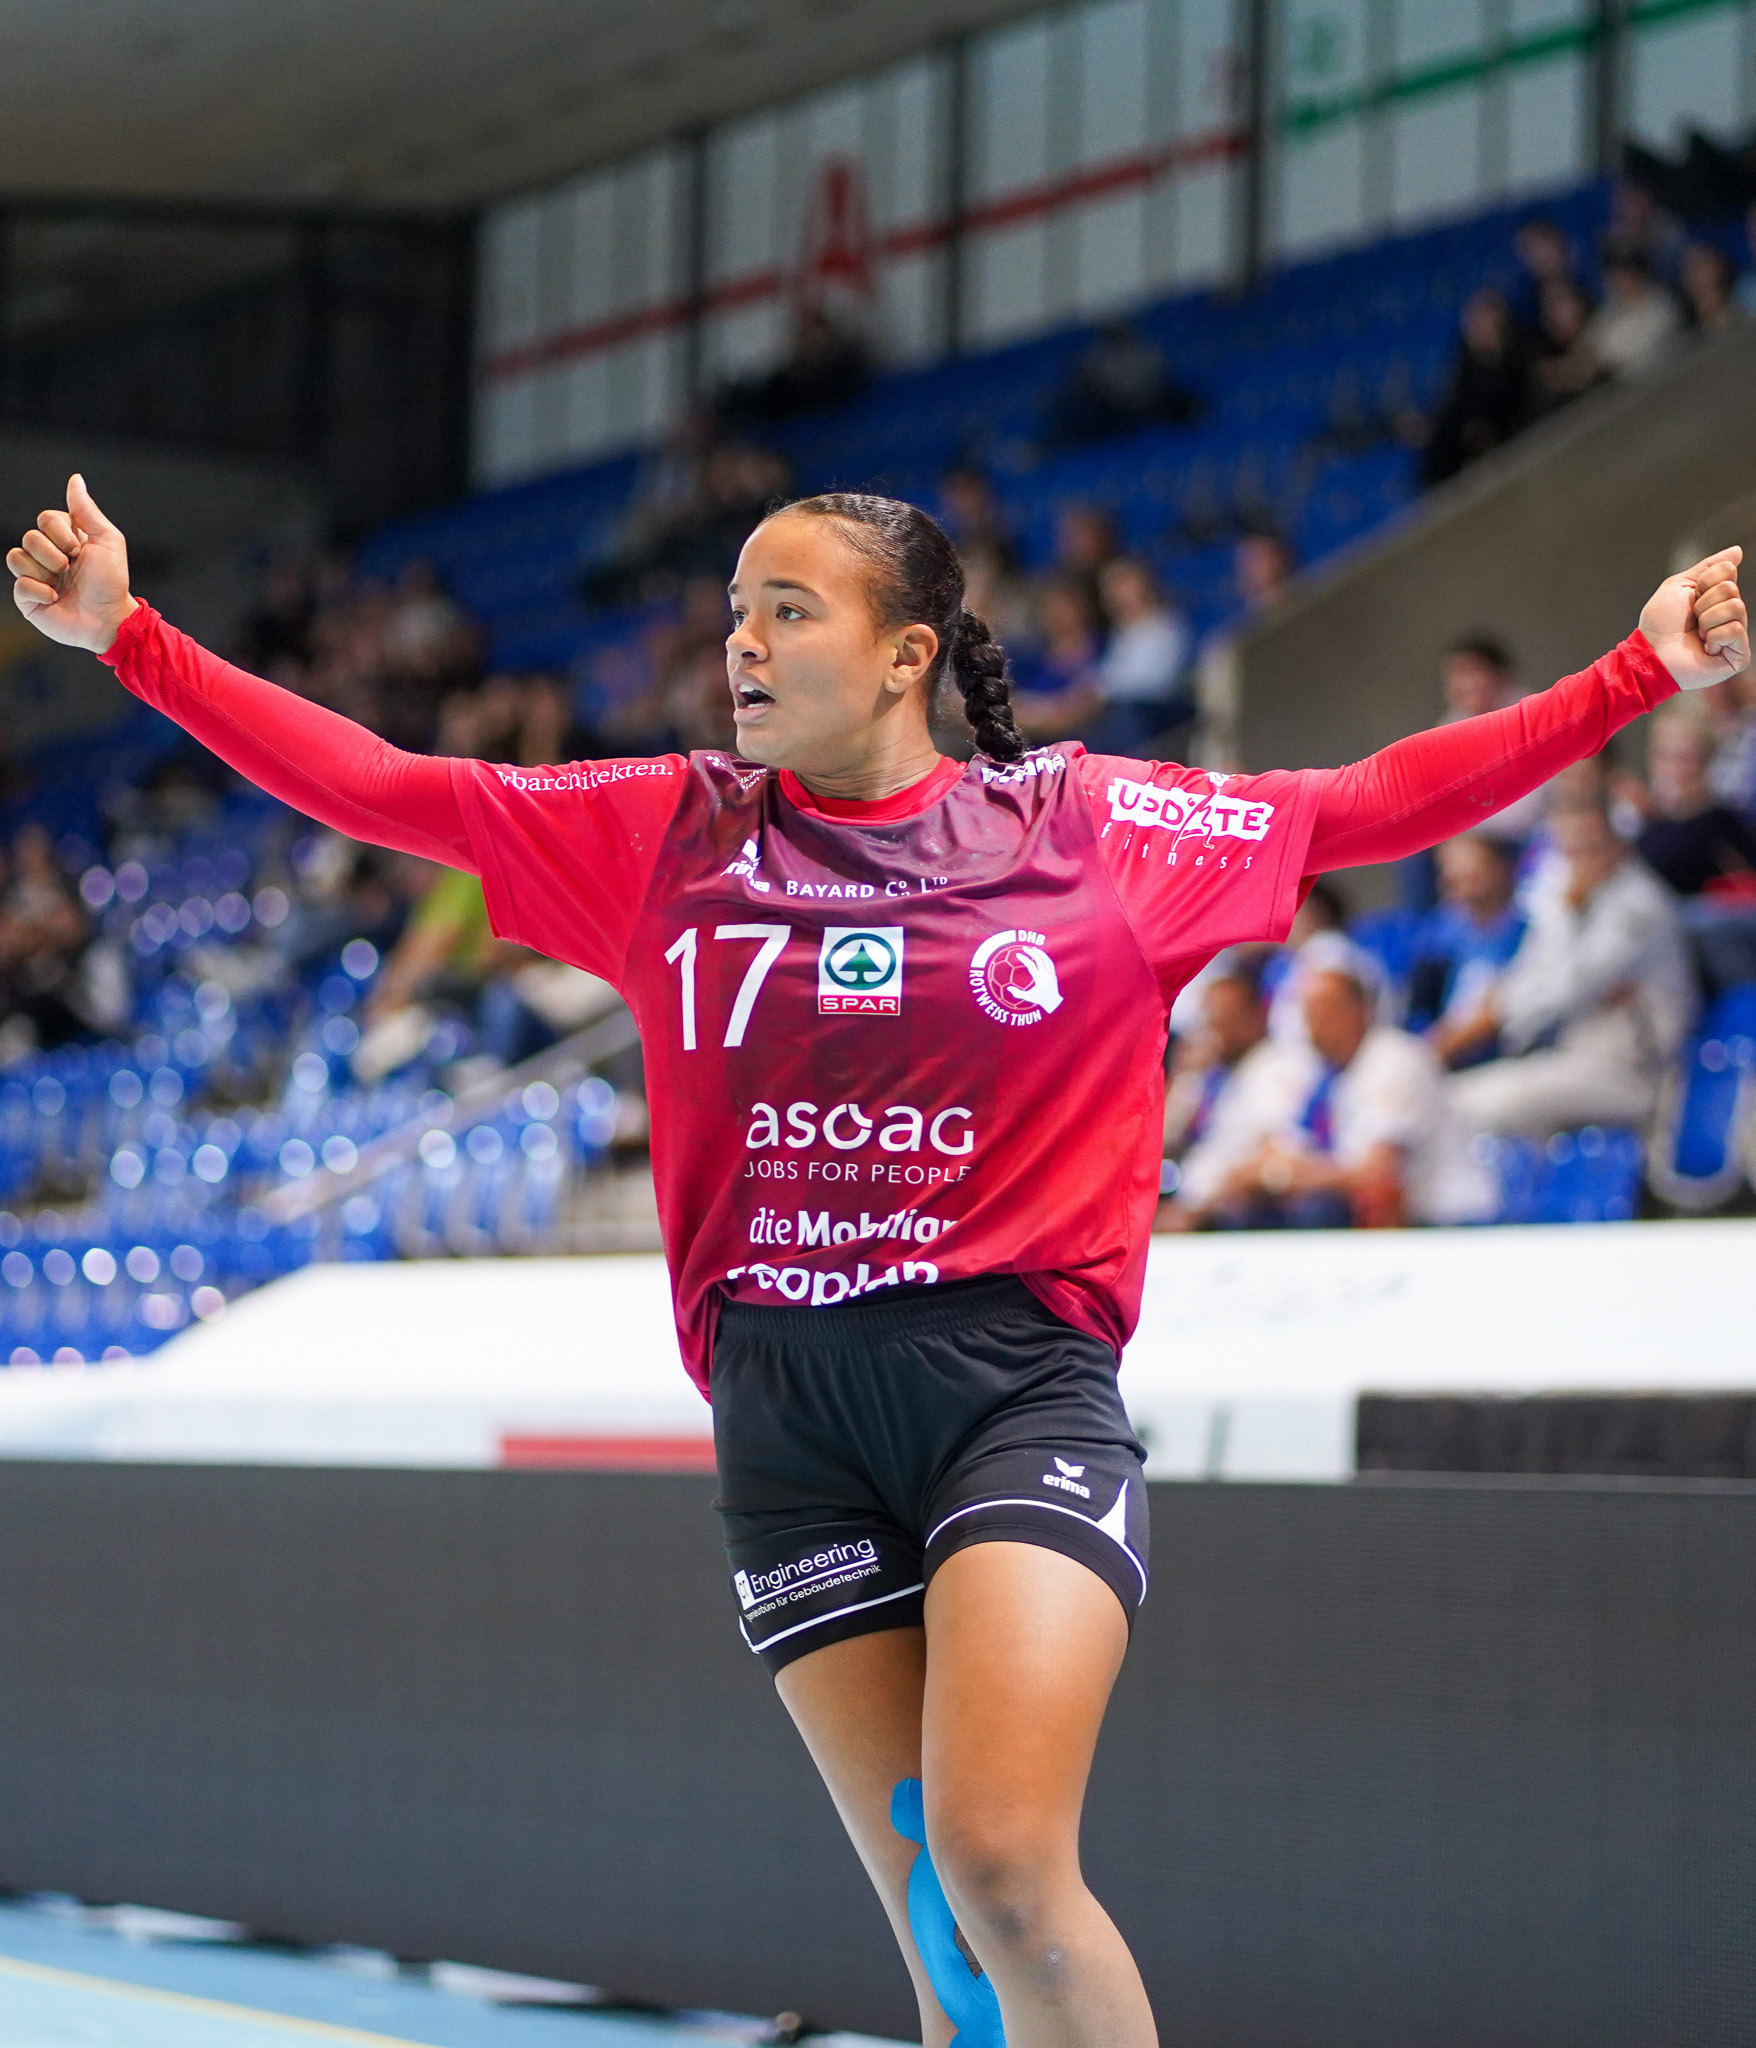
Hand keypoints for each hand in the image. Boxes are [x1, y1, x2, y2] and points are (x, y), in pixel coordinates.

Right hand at [6, 475, 135, 653]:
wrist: (110, 619)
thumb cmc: (112, 581)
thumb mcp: (107, 540)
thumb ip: (87, 510)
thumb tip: (75, 479)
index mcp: (64, 538)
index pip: (45, 518)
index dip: (61, 533)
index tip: (80, 550)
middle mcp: (47, 554)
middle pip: (29, 536)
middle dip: (54, 554)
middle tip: (71, 569)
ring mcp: (35, 575)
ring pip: (17, 557)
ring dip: (45, 571)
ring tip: (63, 585)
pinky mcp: (28, 598)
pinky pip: (19, 584)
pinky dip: (40, 591)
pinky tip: (56, 599)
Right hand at [1009, 943, 1062, 1013]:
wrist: (1053, 1001)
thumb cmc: (1039, 999)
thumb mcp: (1028, 997)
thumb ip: (1017, 993)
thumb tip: (1008, 988)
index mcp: (1039, 979)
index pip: (1031, 966)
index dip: (1024, 959)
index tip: (1018, 954)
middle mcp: (1045, 974)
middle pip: (1038, 959)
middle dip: (1031, 952)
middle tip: (1024, 948)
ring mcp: (1050, 973)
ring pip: (1045, 959)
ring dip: (1038, 952)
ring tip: (1032, 948)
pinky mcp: (1053, 973)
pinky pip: (1049, 962)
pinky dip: (1044, 956)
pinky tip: (1040, 953)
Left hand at [1639, 547, 1748, 689]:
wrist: (1650, 653)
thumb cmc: (1659, 623)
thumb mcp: (1679, 585)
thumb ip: (1708, 566)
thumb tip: (1737, 551)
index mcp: (1717, 596)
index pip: (1727, 571)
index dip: (1704, 582)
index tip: (1690, 597)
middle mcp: (1729, 614)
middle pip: (1731, 589)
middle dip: (1704, 603)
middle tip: (1691, 620)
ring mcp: (1735, 635)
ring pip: (1735, 607)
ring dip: (1707, 620)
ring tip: (1696, 635)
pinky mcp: (1738, 656)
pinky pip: (1735, 630)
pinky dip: (1713, 637)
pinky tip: (1704, 648)